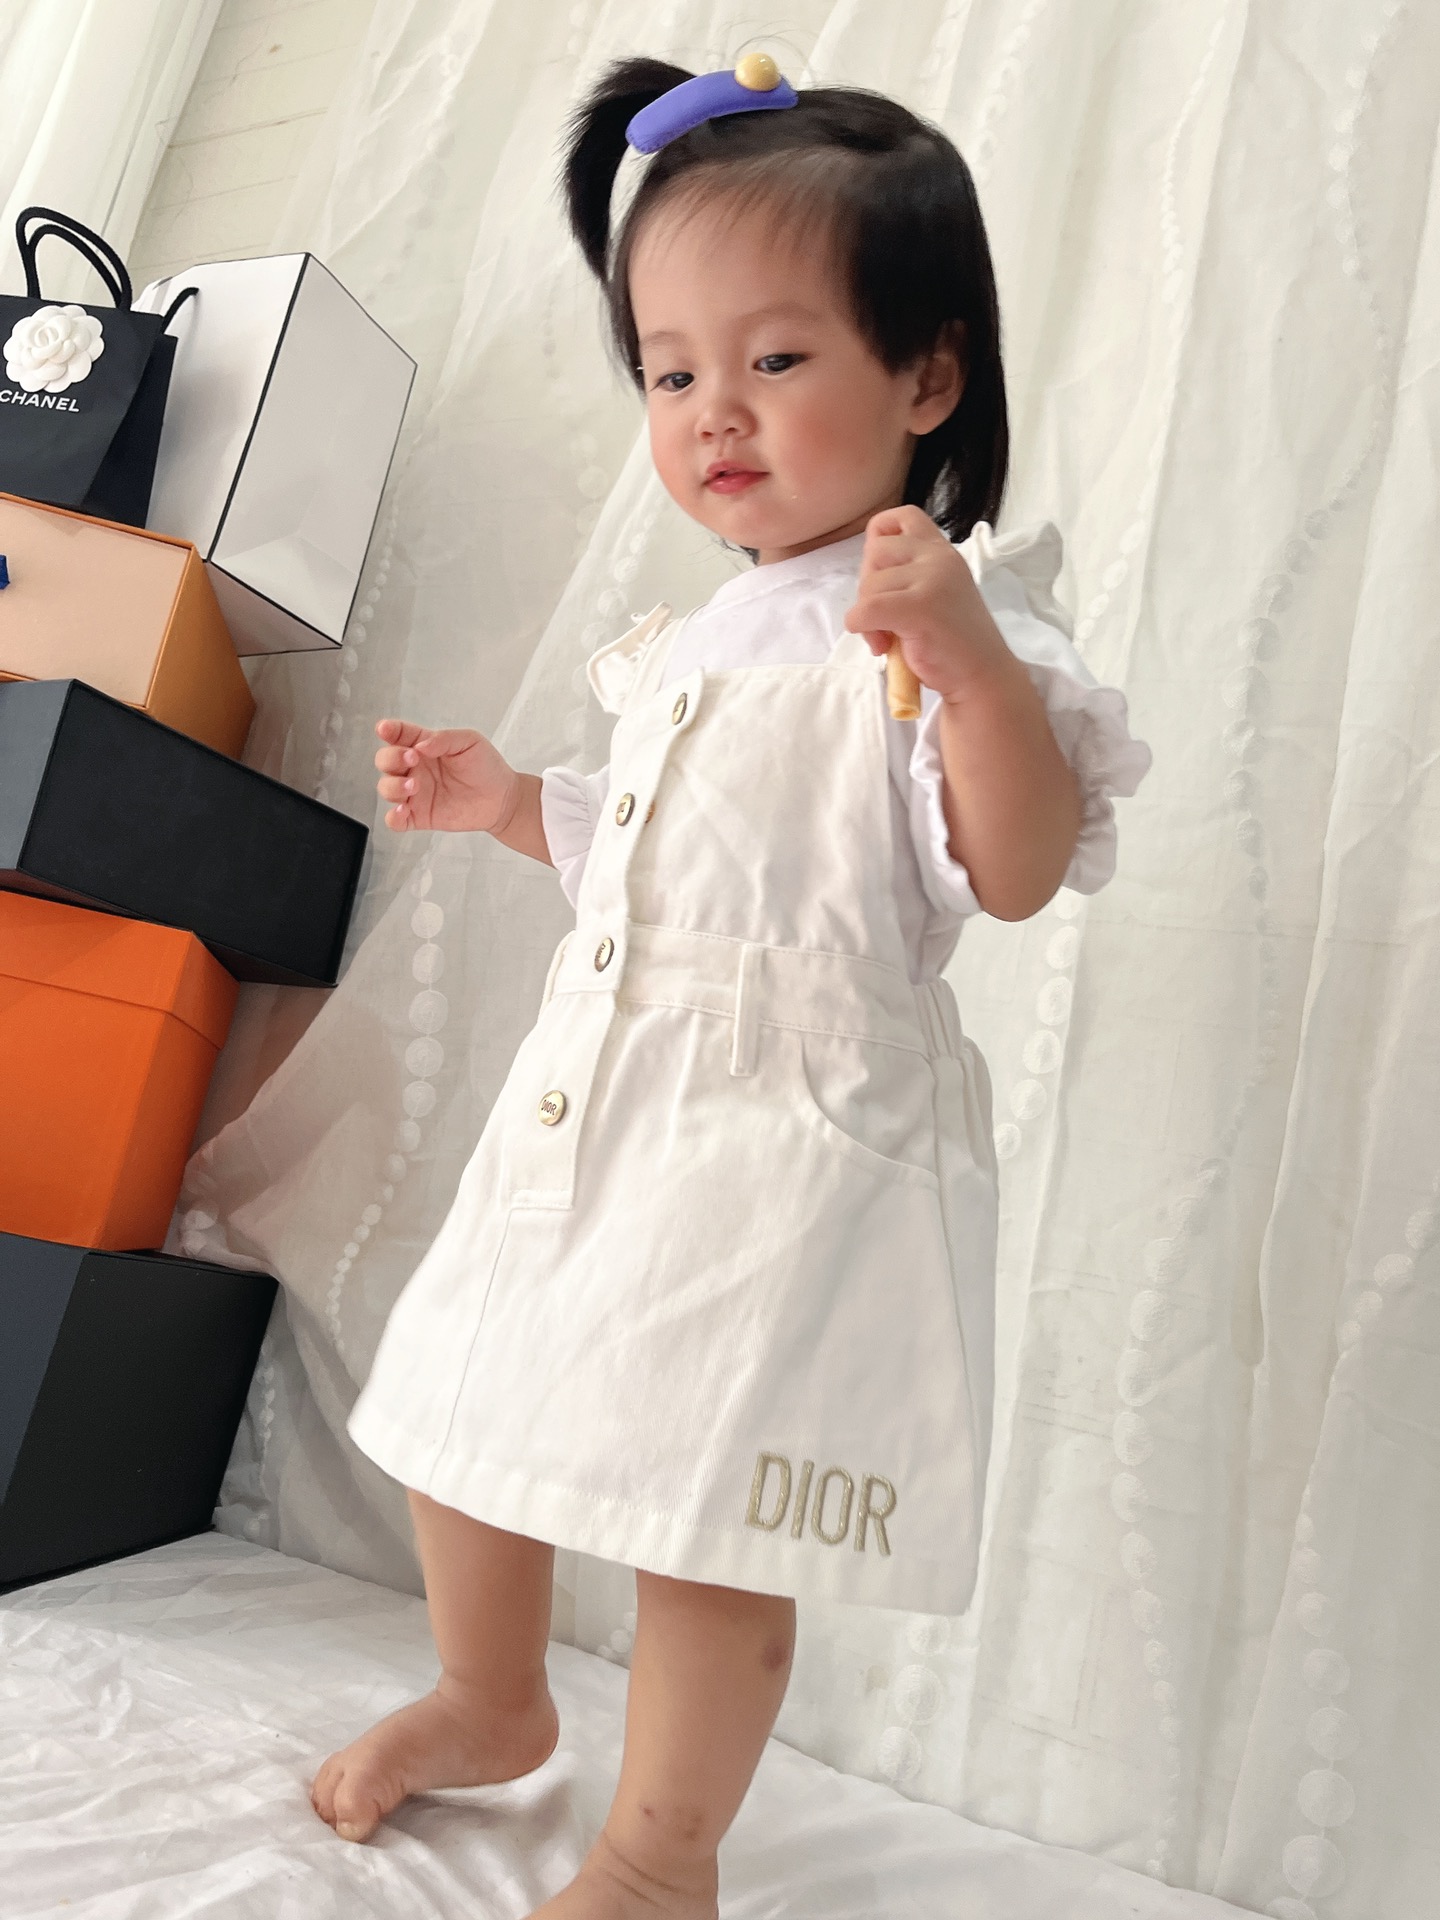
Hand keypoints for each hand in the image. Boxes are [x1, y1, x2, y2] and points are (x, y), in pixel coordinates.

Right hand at [373, 718, 519, 833]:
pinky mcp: (419, 816)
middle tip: (412, 758)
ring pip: (386, 788)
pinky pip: (395, 820)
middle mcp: (415, 768)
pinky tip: (403, 811)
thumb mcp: (469, 741)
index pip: (398, 735)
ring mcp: (415, 793)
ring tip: (413, 785)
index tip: (385, 729)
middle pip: (385, 760)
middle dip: (390, 758)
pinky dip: (392, 817)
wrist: (502, 798)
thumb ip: (443, 739)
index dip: (388, 731)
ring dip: (392, 785)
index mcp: (424, 747)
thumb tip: (420, 746)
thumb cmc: (486, 767)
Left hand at [844, 505, 1015, 703]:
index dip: (878, 539)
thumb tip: (867, 577)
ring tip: (888, 640)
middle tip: (883, 619)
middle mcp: (939, 558)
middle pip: (874, 552)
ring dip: (866, 617)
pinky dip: (861, 629)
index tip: (882, 574)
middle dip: (868, 586)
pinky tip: (881, 645)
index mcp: (942, 552)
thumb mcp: (935, 593)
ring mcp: (932, 580)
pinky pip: (865, 610)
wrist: (981, 677)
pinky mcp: (921, 608)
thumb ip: (909, 575)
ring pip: (868, 585)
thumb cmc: (952, 643)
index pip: (902, 517)